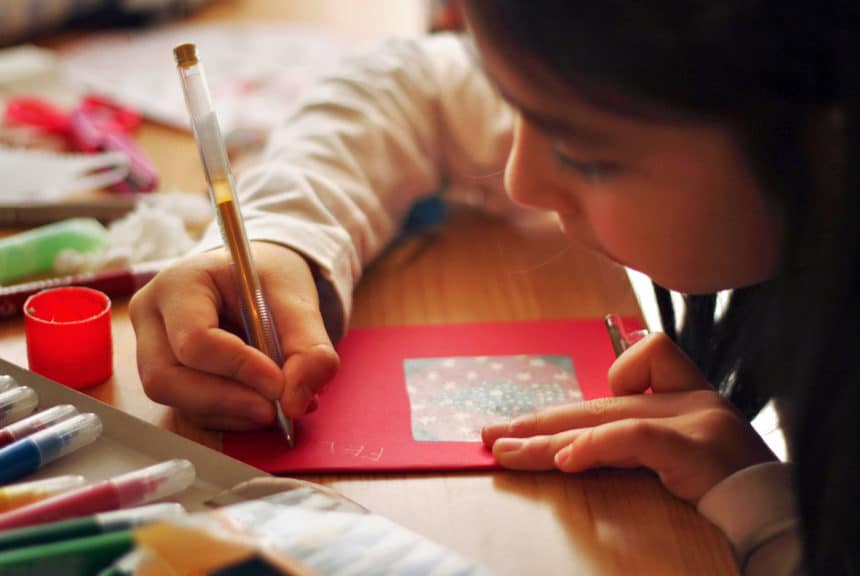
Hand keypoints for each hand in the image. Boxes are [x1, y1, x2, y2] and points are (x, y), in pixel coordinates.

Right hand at [129, 241, 338, 429]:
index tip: (279, 383)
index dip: (238, 368)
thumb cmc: (270, 279)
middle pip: (167, 379)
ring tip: (278, 404)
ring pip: (177, 401)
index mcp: (179, 284)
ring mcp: (150, 350)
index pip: (194, 339)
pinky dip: (231, 416)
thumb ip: (309, 348)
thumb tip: (296, 403)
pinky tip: (262, 404)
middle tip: (276, 408)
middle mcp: (152, 317)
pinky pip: (190, 410)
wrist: (257, 279)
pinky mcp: (168, 377)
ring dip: (233, 412)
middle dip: (227, 401)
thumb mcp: (298, 299)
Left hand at [481, 333, 774, 502]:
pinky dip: (595, 447)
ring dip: (548, 438)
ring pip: (605, 418)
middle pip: (599, 403)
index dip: (595, 389)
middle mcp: (688, 397)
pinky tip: (564, 461)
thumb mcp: (679, 450)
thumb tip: (570, 440)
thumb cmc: (723, 485)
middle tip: (494, 434)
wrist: (774, 514)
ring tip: (506, 451)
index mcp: (685, 392)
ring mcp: (694, 417)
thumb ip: (636, 434)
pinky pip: (635, 436)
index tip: (555, 424)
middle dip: (542, 420)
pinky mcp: (696, 445)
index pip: (635, 364)